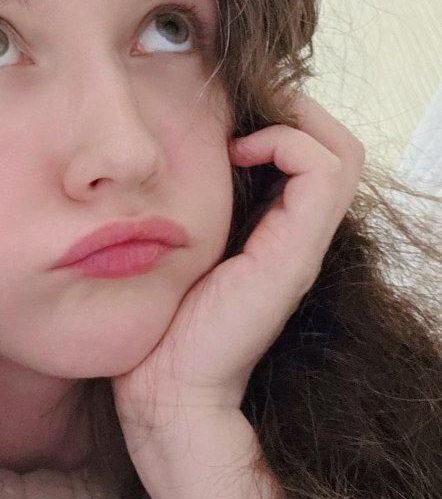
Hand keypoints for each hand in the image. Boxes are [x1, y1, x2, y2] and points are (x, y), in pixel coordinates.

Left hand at [111, 90, 365, 458]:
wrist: (165, 389)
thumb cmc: (159, 324)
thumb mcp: (177, 251)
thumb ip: (189, 211)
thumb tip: (166, 159)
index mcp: (275, 235)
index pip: (313, 154)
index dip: (279, 118)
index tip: (225, 118)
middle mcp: (299, 238)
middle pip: (336, 146)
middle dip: (292, 109)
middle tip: (239, 109)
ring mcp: (302, 246)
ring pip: (340, 152)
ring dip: (292, 120)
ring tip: (239, 132)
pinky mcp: (294, 254)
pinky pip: (322, 171)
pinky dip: (286, 143)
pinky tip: (237, 153)